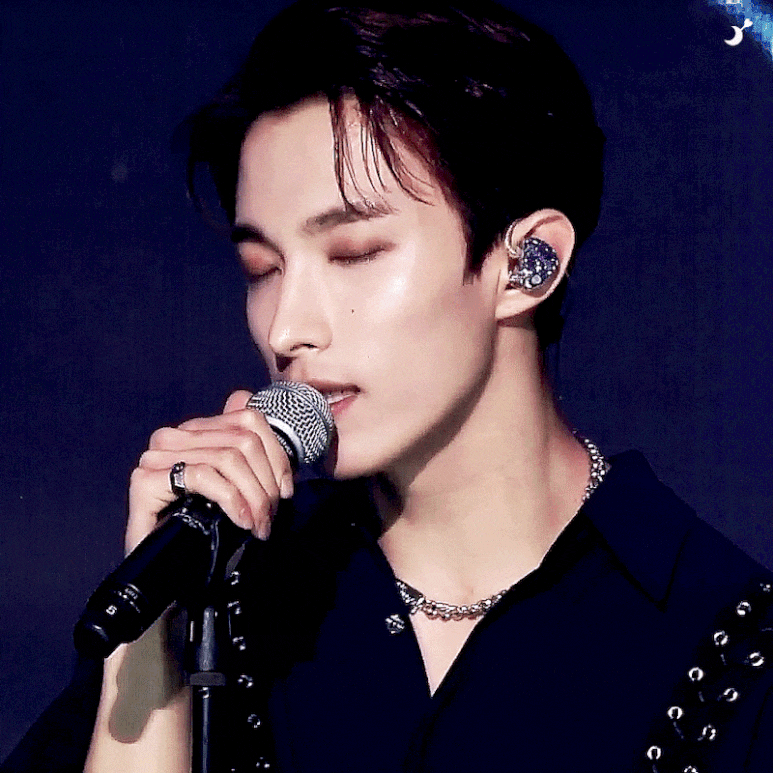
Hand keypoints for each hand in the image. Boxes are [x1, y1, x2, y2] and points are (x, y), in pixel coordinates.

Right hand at [125, 390, 293, 552]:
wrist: (169, 574)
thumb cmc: (204, 529)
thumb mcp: (235, 485)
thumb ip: (242, 444)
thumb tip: (242, 395)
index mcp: (195, 431)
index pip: (249, 419)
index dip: (276, 456)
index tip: (286, 492)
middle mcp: (172, 436)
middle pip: (243, 440)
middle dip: (266, 483)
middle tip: (270, 517)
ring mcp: (156, 457)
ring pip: (228, 458)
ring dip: (253, 497)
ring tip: (259, 525)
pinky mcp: (145, 480)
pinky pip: (204, 476)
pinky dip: (231, 500)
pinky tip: (241, 522)